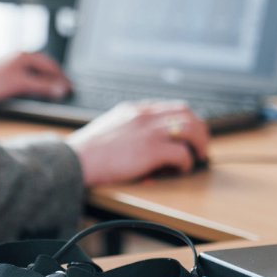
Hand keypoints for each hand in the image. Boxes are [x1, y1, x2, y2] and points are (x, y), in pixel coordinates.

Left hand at [0, 51, 70, 104]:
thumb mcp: (20, 84)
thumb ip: (41, 86)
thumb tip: (60, 88)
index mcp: (25, 56)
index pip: (51, 66)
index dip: (62, 78)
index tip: (70, 88)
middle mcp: (20, 58)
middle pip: (44, 67)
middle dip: (56, 77)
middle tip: (65, 89)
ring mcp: (13, 65)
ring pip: (36, 71)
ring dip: (46, 80)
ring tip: (53, 90)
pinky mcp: (6, 73)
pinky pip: (27, 76)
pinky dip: (36, 82)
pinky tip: (35, 90)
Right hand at [66, 101, 209, 186]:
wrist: (75, 160)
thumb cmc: (87, 152)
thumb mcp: (109, 128)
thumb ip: (128, 129)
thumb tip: (144, 145)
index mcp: (134, 110)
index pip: (171, 107)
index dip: (186, 120)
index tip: (190, 133)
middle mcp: (145, 116)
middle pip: (187, 114)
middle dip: (200, 130)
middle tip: (201, 145)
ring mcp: (149, 131)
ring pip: (191, 130)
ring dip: (199, 144)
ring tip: (198, 157)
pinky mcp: (152, 150)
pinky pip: (182, 153)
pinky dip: (187, 162)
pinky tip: (181, 169)